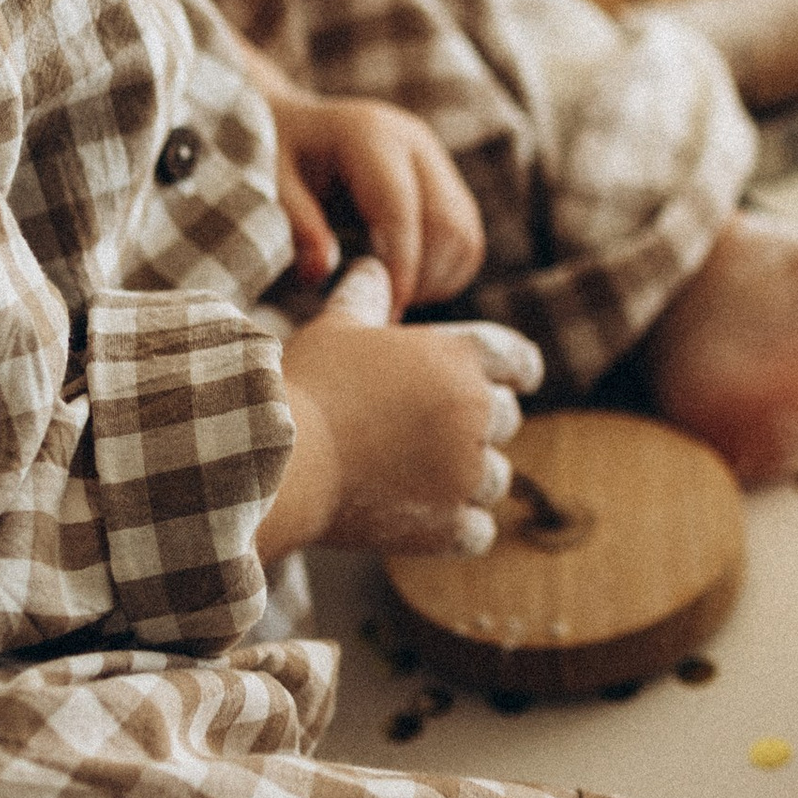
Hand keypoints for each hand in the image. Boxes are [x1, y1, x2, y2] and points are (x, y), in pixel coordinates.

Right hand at [262, 260, 542, 560]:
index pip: (519, 360)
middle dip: (479, 424)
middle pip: (508, 419)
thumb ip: (366, 297)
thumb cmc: (304, 386)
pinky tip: (426, 519)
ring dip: (469, 478)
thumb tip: (373, 266)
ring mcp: (465, 473)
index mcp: (458, 358)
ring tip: (420, 476)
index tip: (518, 380)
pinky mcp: (447, 526)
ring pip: (496, 478)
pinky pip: (479, 531)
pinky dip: (458, 528)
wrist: (278, 462)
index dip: (518, 370)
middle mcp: (474, 413)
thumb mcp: (335, 328)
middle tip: (432, 431)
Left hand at [268, 93, 485, 305]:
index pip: (401, 210)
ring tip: (390, 298)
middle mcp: (415, 143)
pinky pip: (466, 239)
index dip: (398, 267)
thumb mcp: (270, 182)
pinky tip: (406, 285)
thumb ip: (297, 224)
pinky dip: (445, 273)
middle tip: (380, 309)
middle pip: (447, 224)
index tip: (381, 313)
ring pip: (464, 235)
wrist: (294, 127)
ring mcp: (436, 162)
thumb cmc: (276, 155)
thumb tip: (320, 272)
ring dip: (437, 280)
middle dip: (420, 279)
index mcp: (371, 135)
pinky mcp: (447, 184)